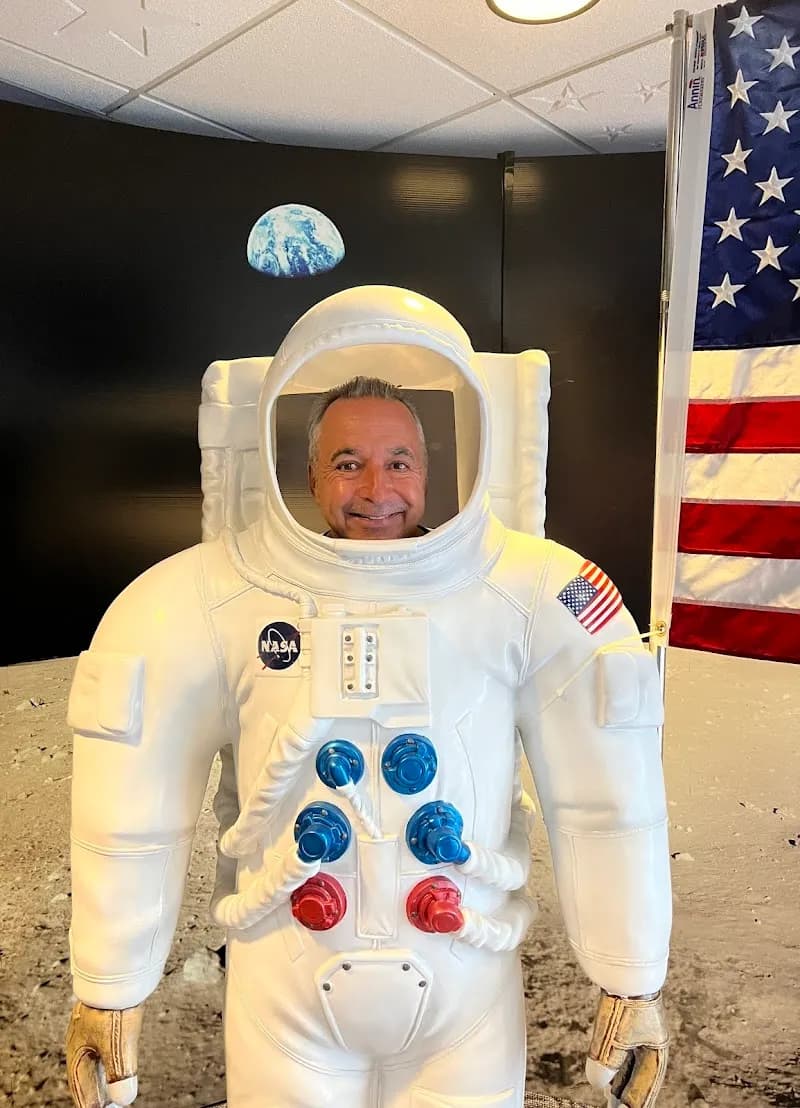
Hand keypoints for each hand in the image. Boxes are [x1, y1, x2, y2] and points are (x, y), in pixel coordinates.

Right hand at [66, 1001, 143, 1106]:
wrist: (114, 966)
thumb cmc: (113, 1004)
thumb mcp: (117, 1042)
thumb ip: (119, 1072)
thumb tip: (124, 1100)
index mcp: (77, 1053)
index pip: (83, 1090)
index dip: (93, 1105)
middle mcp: (79, 1042)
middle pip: (85, 1077)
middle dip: (94, 1095)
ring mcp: (88, 1029)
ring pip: (91, 1062)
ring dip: (99, 1079)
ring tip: (108, 1094)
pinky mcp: (100, 1017)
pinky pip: (98, 1047)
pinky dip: (104, 1062)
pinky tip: (110, 1060)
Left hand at [585, 991, 668, 1107]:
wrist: (627, 966)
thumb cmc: (628, 1000)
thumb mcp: (617, 1037)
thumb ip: (607, 1063)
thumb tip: (598, 1084)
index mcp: (657, 1048)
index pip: (648, 1082)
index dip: (638, 1100)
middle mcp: (651, 1040)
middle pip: (641, 1074)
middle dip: (629, 1092)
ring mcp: (641, 1029)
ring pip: (632, 1062)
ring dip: (622, 1079)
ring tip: (611, 1096)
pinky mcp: (628, 1018)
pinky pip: (624, 1048)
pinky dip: (617, 1062)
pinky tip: (607, 1068)